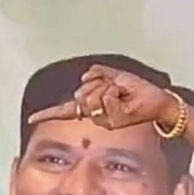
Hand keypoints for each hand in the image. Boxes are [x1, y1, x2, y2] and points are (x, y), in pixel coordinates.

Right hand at [27, 64, 176, 130]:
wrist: (160, 100)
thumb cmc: (141, 91)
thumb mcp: (118, 77)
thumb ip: (99, 74)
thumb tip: (85, 76)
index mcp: (95, 107)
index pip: (68, 110)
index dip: (50, 113)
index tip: (33, 118)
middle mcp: (98, 116)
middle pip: (81, 95)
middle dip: (97, 84)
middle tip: (116, 88)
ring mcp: (106, 120)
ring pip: (93, 97)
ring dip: (108, 86)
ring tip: (123, 92)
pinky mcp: (116, 119)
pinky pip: (106, 98)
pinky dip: (115, 90)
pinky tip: (125, 95)